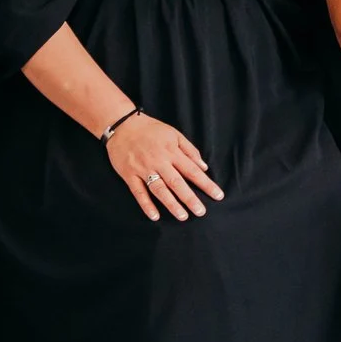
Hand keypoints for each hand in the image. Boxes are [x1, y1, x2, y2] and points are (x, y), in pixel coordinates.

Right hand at [106, 113, 223, 220]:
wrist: (122, 125)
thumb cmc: (151, 130)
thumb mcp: (174, 134)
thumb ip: (190, 151)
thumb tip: (204, 167)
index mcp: (172, 152)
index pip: (192, 171)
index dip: (206, 184)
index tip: (218, 195)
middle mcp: (159, 162)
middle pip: (177, 183)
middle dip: (190, 198)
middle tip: (201, 212)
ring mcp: (143, 169)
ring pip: (159, 189)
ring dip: (171, 204)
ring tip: (182, 216)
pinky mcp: (129, 175)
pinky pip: (138, 192)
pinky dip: (146, 204)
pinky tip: (155, 216)